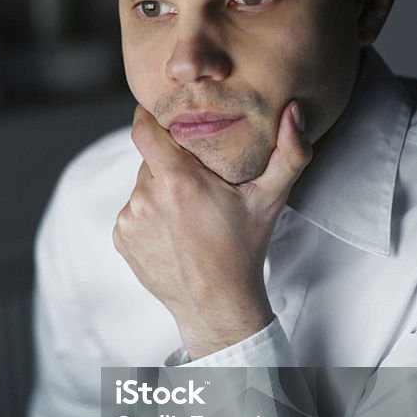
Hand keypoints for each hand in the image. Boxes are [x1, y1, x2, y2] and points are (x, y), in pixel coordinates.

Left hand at [113, 102, 310, 358]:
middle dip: (170, 163)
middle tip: (198, 181)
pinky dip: (149, 215)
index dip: (151, 117)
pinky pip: (133, 212)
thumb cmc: (244, 249)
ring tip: (189, 213)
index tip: (164, 116)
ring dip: (160, 190)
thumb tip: (294, 112)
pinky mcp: (122, 238)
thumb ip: (288, 153)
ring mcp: (131, 219)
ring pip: (142, 186)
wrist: (217, 305)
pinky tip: (175, 232)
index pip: (144, 129)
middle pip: (150, 159)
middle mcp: (146, 197)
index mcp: (177, 181)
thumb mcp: (269, 199)